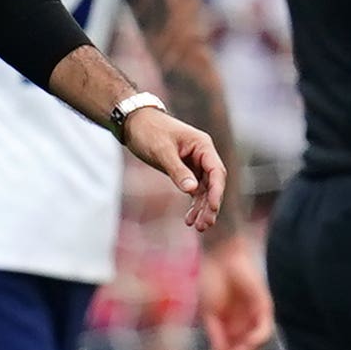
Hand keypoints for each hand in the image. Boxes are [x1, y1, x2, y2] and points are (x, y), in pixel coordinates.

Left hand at [122, 108, 226, 231]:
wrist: (134, 122)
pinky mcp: (185, 170)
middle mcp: (202, 155)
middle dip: (210, 204)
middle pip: (213, 183)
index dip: (216, 191)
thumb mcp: (161, 151)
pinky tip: (189, 220)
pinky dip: (193, 204)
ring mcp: (195, 163)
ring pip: (204, 189)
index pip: (216, 171)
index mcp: (202, 145)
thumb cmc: (148, 131)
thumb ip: (177, 170)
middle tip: (205, 225)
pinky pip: (194, 190)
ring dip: (202, 208)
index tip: (213, 208)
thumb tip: (192, 190)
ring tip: (199, 227)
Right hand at [196, 234, 274, 349]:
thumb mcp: (209, 314)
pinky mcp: (263, 306)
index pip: (230, 349)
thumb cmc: (211, 282)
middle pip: (243, 349)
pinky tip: (251, 342)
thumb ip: (216, 335)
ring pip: (254, 341)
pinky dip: (259, 336)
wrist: (220, 259)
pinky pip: (264, 327)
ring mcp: (252, 316)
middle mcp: (241, 323)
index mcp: (225, 324)